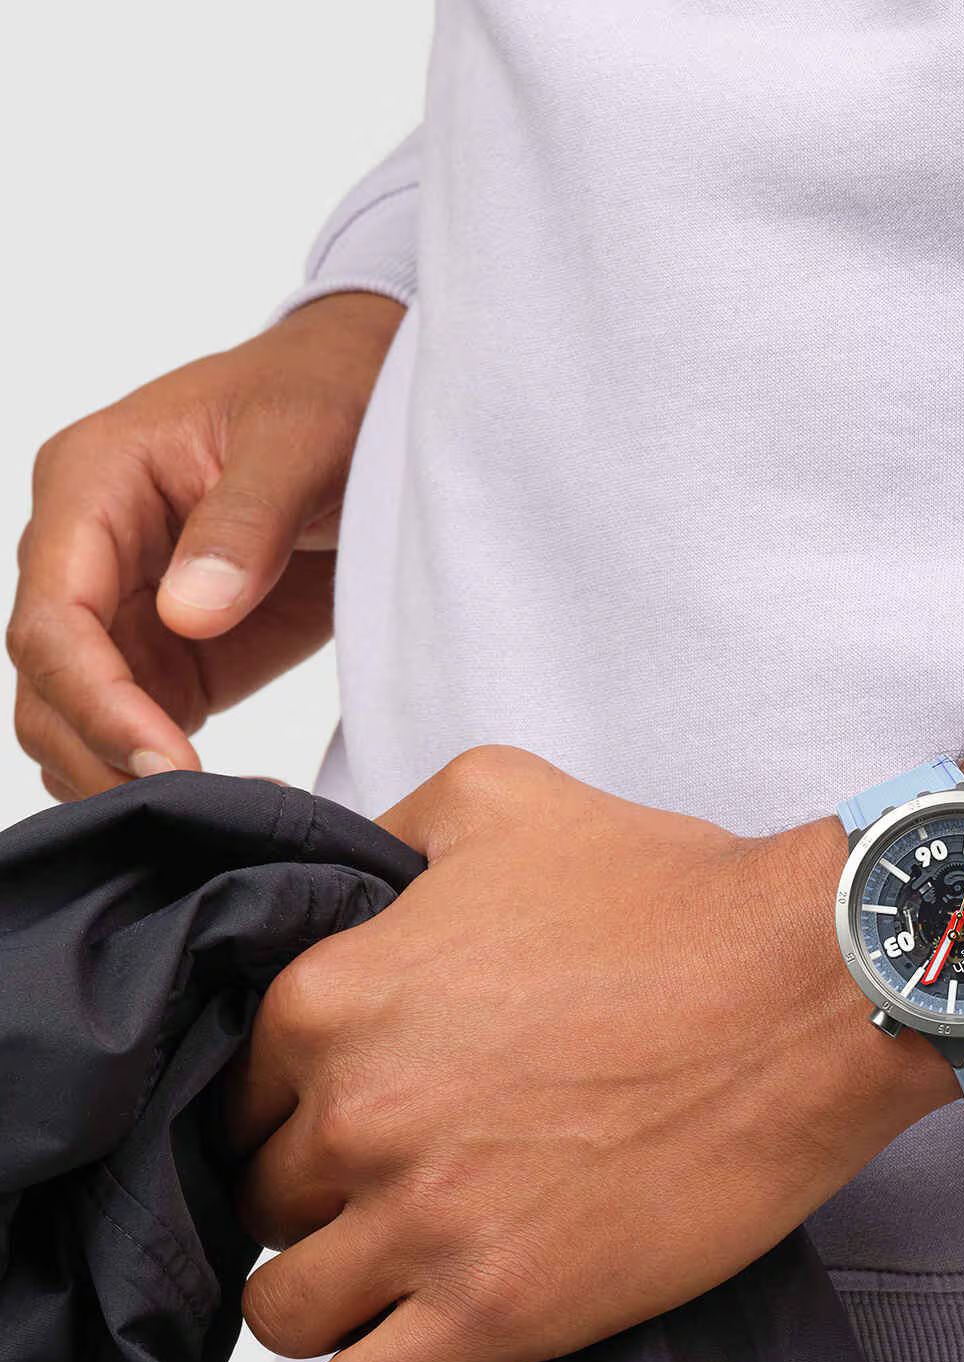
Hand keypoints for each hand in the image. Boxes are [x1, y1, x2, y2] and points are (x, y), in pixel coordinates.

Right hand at [7, 292, 403, 799]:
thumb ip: (246, 522)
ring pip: (75, 717)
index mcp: (92, 484)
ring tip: (220, 819)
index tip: (166, 764)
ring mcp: (123, 607)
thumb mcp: (303, 438)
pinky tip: (230, 805)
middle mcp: (87, 551)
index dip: (98, 703)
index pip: (53, 617)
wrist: (369, 401)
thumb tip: (186, 612)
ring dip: (127, 776)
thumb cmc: (330, 395)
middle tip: (197, 813)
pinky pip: (136, 726)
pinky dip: (164, 774)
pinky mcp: (173, 651)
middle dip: (105, 756)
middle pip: (47, 683)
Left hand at [228, 746, 951, 1361]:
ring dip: (328, 1299)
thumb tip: (349, 875)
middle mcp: (355, 1117)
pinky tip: (407, 1357)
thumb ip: (388, 830)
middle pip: (259, 1203)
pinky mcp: (501, 1312)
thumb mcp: (504, 797)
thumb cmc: (678, 899)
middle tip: (398, 1190)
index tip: (357, 1119)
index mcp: (333, 999)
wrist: (812, 991)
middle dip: (314, 1201)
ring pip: (285, 1310)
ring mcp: (425, 1224)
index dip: (294, 1111)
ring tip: (396, 1281)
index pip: (238, 1097)